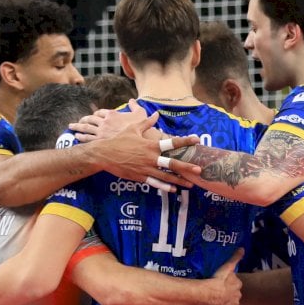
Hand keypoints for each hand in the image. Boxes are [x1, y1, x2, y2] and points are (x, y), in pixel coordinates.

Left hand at [69, 99, 153, 141]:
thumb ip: (135, 106)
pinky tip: (76, 137)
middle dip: (84, 119)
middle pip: (90, 119)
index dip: (96, 114)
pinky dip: (80, 137)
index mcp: (112, 114)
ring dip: (78, 126)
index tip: (94, 116)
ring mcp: (100, 132)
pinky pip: (87, 138)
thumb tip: (132, 100)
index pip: (101, 112)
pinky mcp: (99, 142)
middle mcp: (104, 122)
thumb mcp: (141, 114)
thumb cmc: (139, 129)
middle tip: (79, 120)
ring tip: (72, 127)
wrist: (137, 142)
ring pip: (86, 128)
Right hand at [72, 102, 202, 192]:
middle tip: (199, 169)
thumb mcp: (133, 128)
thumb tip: (156, 114)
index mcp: (150, 145)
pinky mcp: (139, 177)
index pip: (171, 142)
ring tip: (190, 184)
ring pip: (165, 176)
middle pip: (172, 163)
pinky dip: (165, 187)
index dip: (184, 141)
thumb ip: (147, 122)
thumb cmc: (119, 140)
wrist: (104, 154)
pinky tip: (174, 190)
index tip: (196, 139)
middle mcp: (150, 158)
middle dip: (186, 167)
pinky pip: (154, 183)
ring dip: (179, 180)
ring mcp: (145, 169)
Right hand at [205, 248, 244, 304]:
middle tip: (220, 291)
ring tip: (218, 299)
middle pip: (234, 293)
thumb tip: (242, 249)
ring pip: (232, 301)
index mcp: (238, 283)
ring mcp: (234, 303)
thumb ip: (235, 258)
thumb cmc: (218, 279)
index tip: (223, 283)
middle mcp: (238, 294)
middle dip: (229, 292)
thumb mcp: (227, 266)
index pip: (236, 283)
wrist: (211, 293)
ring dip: (227, 300)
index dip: (230, 283)